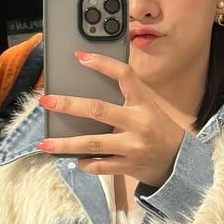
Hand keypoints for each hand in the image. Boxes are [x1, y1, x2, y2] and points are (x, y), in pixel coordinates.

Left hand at [36, 51, 189, 183]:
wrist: (178, 161)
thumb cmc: (159, 130)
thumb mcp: (148, 107)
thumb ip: (125, 98)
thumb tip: (86, 92)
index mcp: (144, 102)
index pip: (124, 75)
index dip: (102, 63)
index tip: (80, 57)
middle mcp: (138, 123)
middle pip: (98, 109)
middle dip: (68, 105)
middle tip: (46, 101)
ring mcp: (132, 146)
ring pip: (92, 143)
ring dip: (65, 144)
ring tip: (44, 143)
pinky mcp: (128, 166)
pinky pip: (99, 165)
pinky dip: (84, 162)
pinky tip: (76, 159)